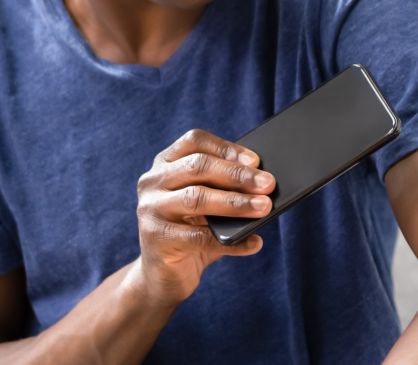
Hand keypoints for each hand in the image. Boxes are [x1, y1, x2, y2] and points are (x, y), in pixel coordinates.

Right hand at [131, 128, 275, 306]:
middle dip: (236, 175)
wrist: (162, 275)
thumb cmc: (191, 231)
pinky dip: (231, 242)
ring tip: (263, 208)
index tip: (255, 161)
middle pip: (197, 167)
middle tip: (267, 184)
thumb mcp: (206, 203)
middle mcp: (152, 181)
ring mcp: (150, 209)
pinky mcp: (156, 239)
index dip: (225, 148)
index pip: (194, 142)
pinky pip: (199, 238)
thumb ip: (224, 188)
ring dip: (235, 203)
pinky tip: (252, 243)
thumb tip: (263, 183)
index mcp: (165, 163)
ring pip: (196, 198)